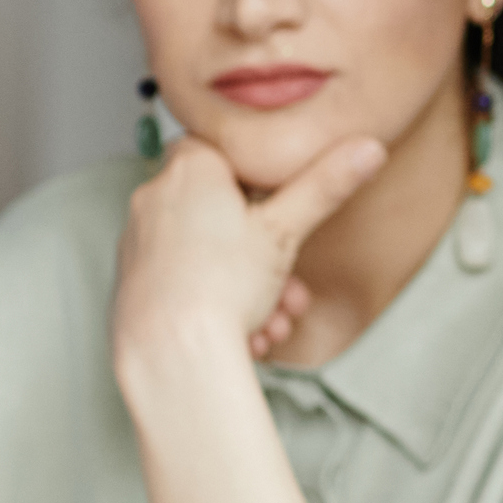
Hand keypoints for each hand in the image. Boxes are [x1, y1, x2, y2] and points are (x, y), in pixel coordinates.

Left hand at [110, 132, 383, 385]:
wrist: (173, 354)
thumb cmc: (222, 287)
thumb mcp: (287, 231)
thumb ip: (326, 185)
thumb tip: (368, 148)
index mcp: (190, 168)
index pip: (227, 149)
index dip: (262, 180)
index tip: (284, 206)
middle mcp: (156, 196)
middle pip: (224, 211)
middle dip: (270, 254)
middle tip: (291, 284)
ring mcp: (140, 240)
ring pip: (210, 253)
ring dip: (252, 287)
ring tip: (275, 320)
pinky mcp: (134, 281)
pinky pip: (187, 282)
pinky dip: (218, 303)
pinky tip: (247, 335)